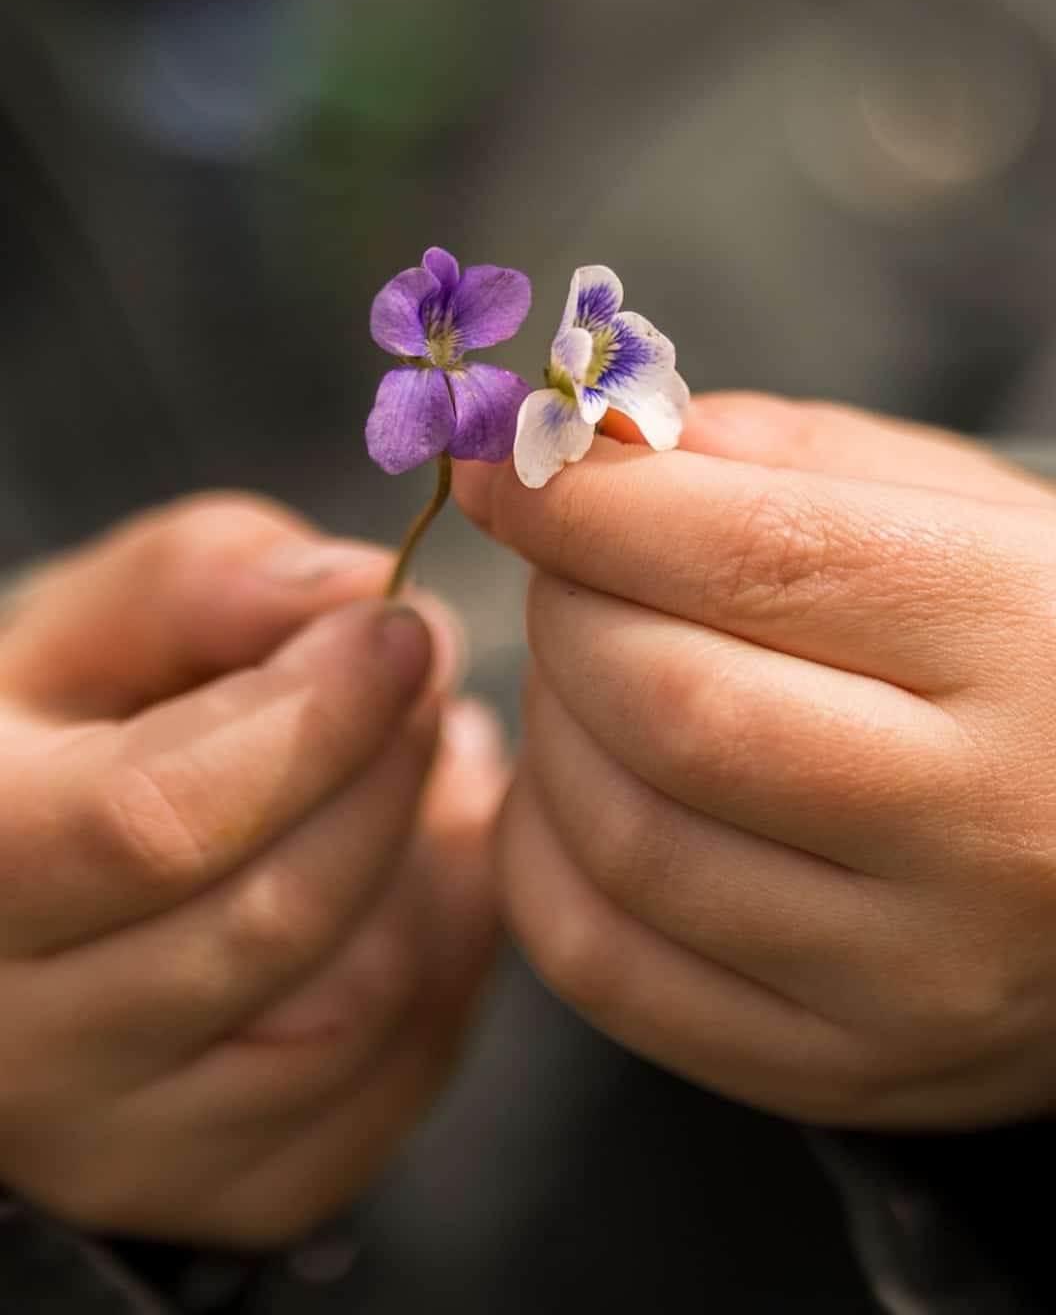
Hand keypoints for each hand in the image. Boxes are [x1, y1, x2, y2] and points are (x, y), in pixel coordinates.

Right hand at [0, 496, 504, 1244]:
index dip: (314, 717)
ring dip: (432, 865)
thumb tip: (353, 592)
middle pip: (275, 921)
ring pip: (355, 1013)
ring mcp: (116, 1146)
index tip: (396, 630)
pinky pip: (395, 1084)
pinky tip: (421, 864)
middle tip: (421, 676)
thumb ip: (207, 577)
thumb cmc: (53, 729)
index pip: (156, 823)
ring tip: (426, 758)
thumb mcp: (90, 620)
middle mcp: (15, 1047)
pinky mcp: (220, 1192)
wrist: (17, 890)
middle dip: (389, 772)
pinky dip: (447, 960)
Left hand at [457, 396, 1055, 1129]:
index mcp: (1018, 639)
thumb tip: (579, 448)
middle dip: (565, 609)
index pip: (753, 558)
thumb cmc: (1037, 643)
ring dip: (550, 727)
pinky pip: (609, 971)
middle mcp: (979, 824)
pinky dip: (542, 856)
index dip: (587, 502)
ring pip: (626, 840)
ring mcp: (911, 973)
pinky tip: (574, 786)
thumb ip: (774, 458)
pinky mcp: (848, 1073)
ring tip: (587, 673)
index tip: (500, 461)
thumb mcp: (955, 509)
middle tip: (568, 569)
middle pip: (671, 704)